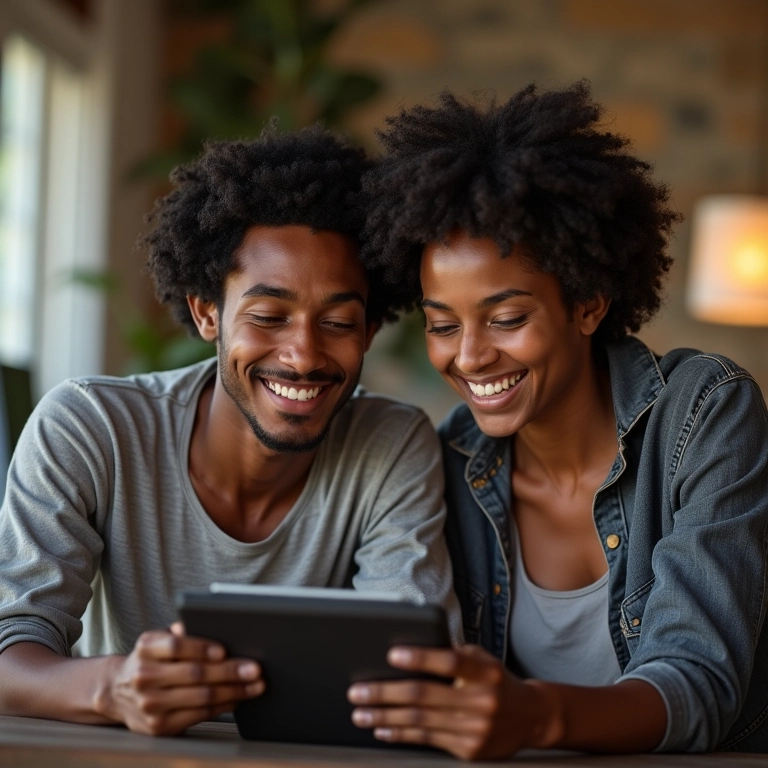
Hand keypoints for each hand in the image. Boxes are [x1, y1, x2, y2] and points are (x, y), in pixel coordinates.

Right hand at [96, 622, 263, 734]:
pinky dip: (222, 707)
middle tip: (255, 669)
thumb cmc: (150, 660)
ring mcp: (150, 704)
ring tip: (255, 686)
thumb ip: (180, 632)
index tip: (225, 650)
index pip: (176, 645)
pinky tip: (237, 699)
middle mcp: (144, 676)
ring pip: (201, 697)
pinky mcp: (158, 726)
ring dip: (233, 691)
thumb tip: (210, 623)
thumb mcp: (157, 639)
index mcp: (146, 648)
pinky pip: (198, 715)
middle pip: (194, 673)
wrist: (117, 692)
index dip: (201, 647)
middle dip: (230, 672)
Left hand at [347, 644, 536, 760]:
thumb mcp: (481, 659)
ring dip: (384, 718)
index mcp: (484, 671)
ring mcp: (475, 729)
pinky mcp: (469, 750)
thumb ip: (452, 656)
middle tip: (357, 692)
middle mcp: (480, 700)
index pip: (448, 662)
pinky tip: (382, 730)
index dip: (420, 658)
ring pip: (420, 722)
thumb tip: (407, 655)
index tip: (391, 654)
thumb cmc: (495, 679)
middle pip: (424, 695)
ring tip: (360, 713)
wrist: (530, 716)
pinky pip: (427, 741)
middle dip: (385, 693)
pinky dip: (400, 735)